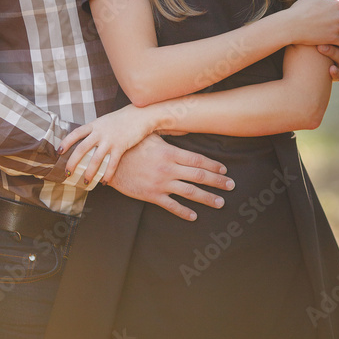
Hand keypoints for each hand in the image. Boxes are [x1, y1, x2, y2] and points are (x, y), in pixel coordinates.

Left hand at [58, 103, 159, 183]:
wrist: (140, 115)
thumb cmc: (122, 119)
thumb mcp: (104, 121)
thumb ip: (95, 130)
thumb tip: (84, 140)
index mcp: (94, 125)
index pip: (76, 133)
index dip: (66, 142)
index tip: (59, 152)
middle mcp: (100, 132)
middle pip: (82, 149)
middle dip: (73, 162)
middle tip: (68, 173)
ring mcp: (110, 139)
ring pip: (95, 159)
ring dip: (89, 172)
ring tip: (86, 182)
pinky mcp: (121, 146)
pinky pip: (112, 164)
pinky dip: (107, 174)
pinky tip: (104, 181)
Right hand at [107, 134, 234, 221]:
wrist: (108, 162)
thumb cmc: (130, 145)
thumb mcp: (150, 134)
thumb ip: (168, 132)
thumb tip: (183, 123)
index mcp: (170, 153)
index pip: (198, 160)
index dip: (213, 165)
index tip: (224, 169)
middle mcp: (168, 169)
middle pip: (199, 176)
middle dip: (218, 181)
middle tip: (231, 185)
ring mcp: (161, 183)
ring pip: (189, 193)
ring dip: (207, 198)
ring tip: (220, 202)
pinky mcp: (151, 195)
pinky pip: (171, 206)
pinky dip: (184, 212)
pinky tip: (194, 216)